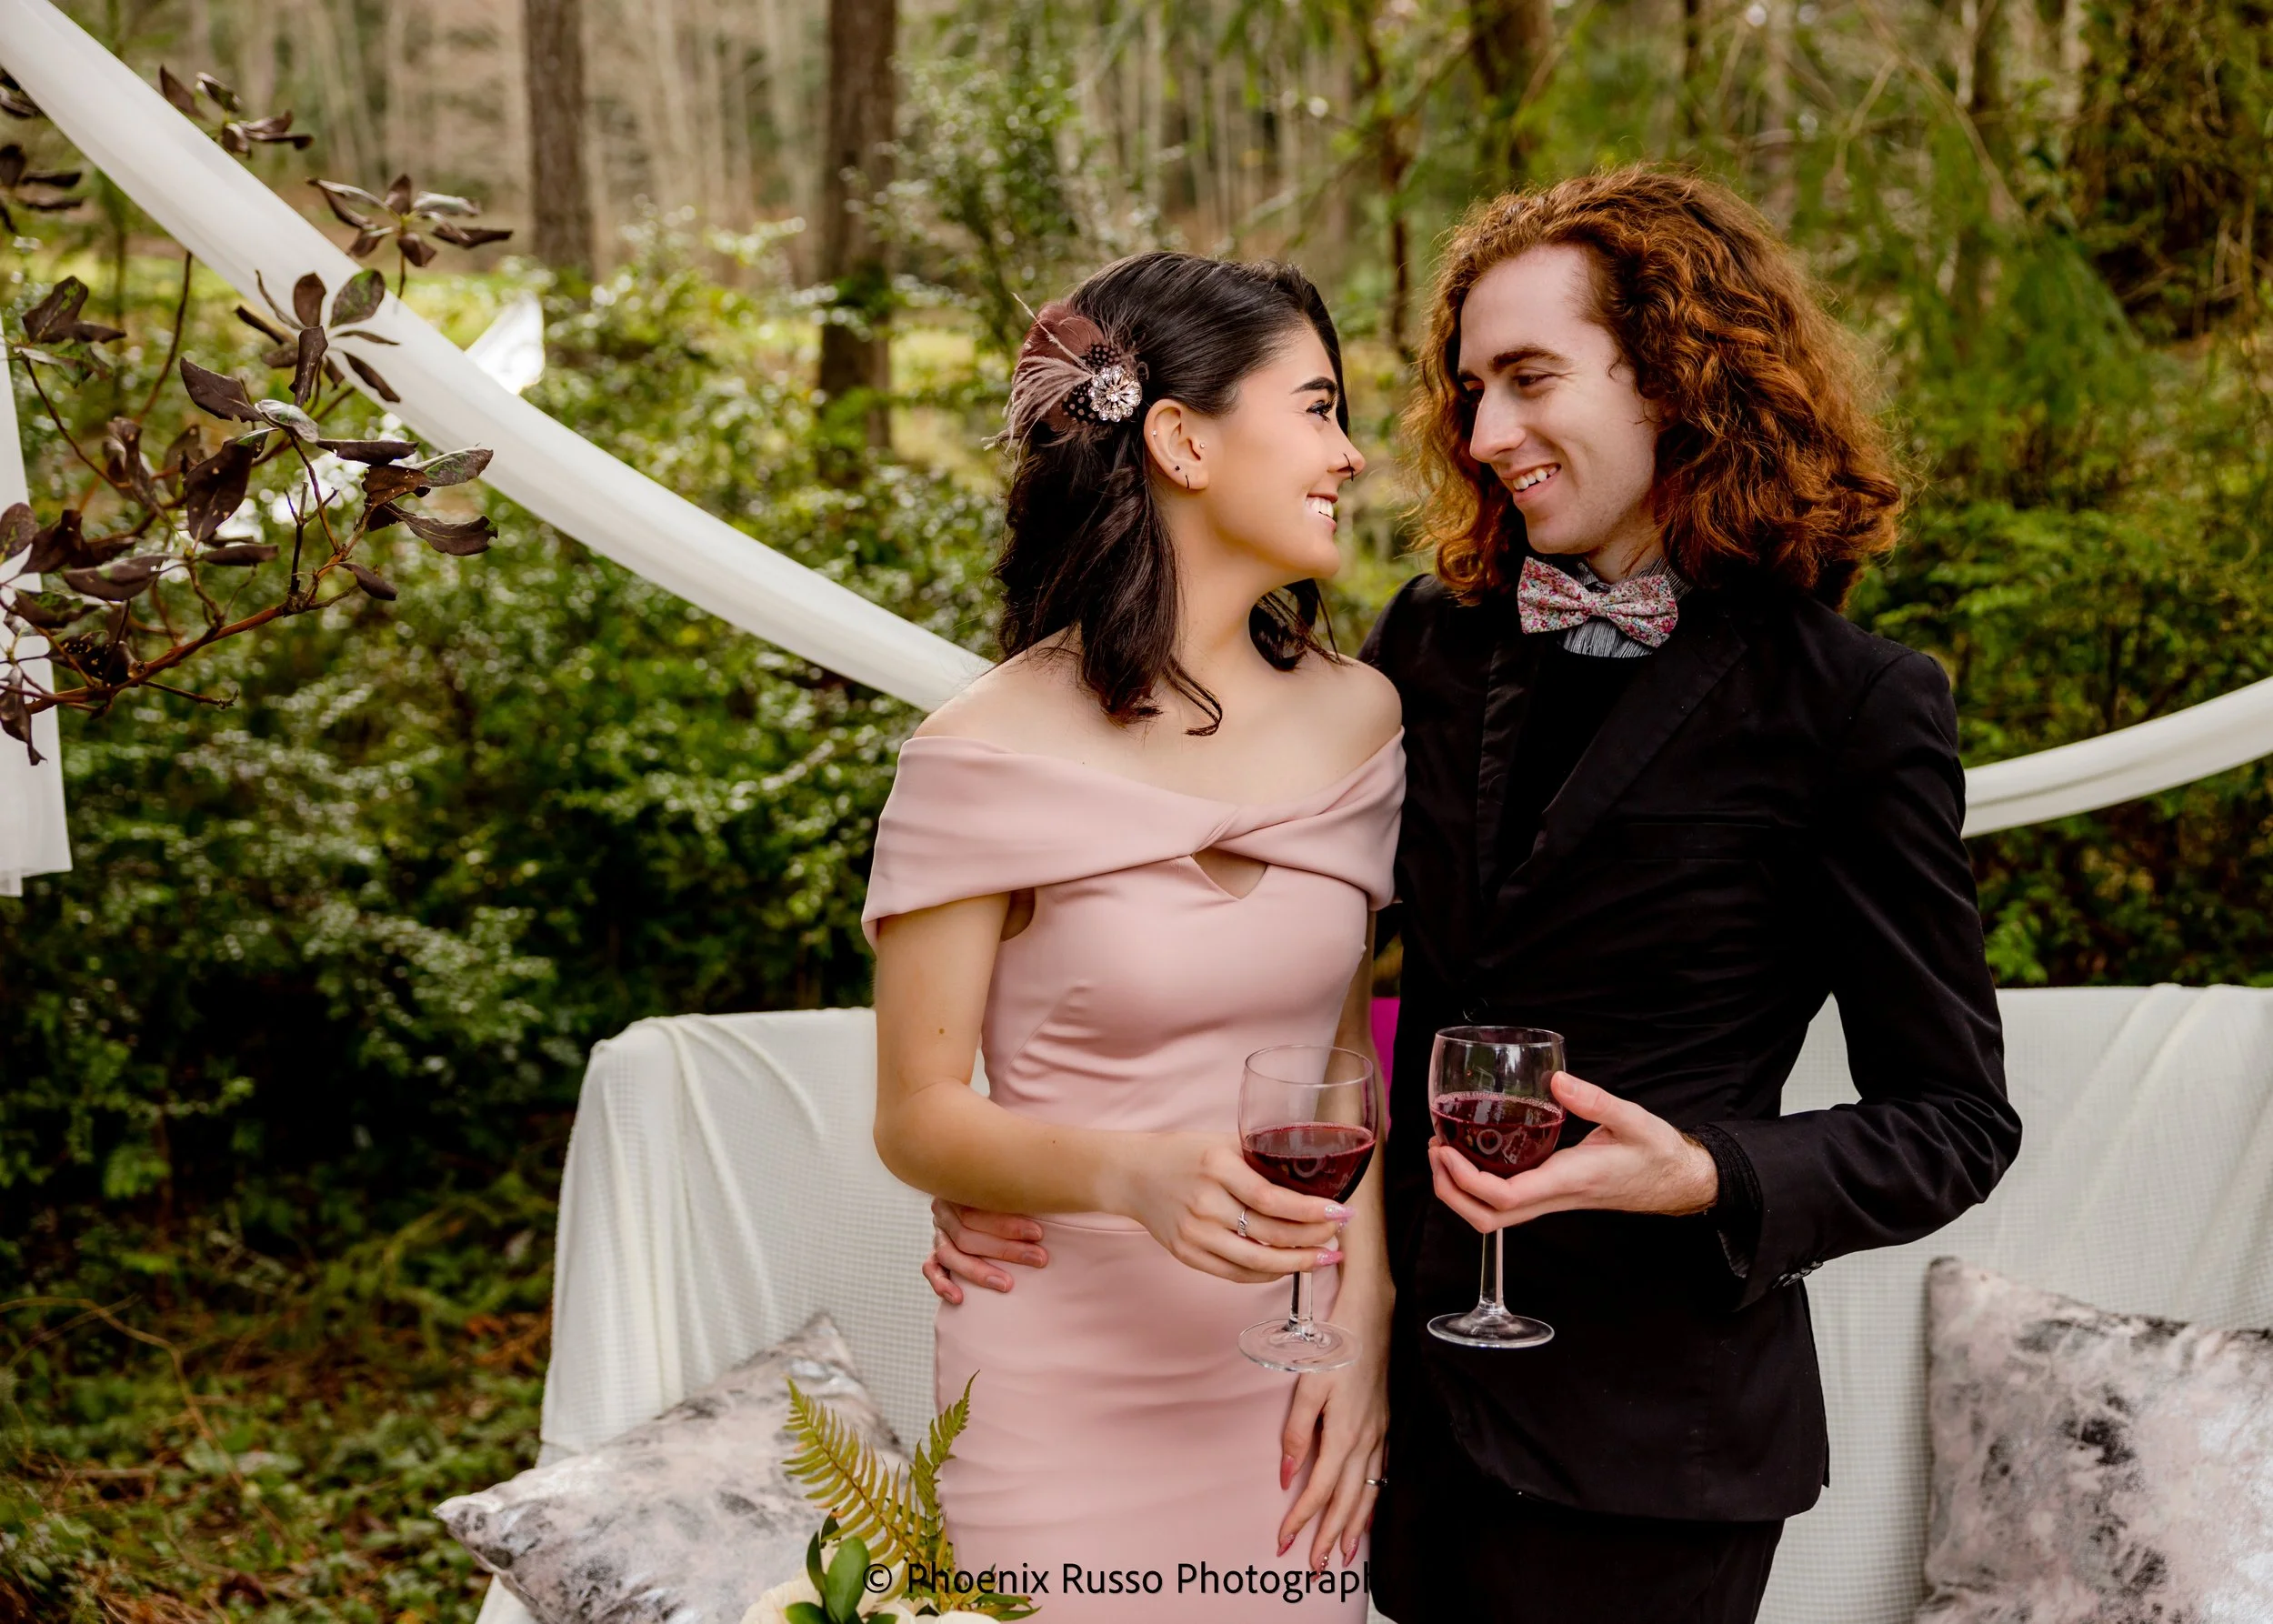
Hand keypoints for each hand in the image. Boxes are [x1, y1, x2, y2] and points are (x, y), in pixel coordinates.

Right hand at [922, 1199, 1049, 1304]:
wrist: (978, 1201)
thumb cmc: (1008, 1194)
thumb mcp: (1009, 1186)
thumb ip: (1020, 1190)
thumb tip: (1052, 1192)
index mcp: (959, 1191)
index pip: (978, 1210)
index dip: (1008, 1224)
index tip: (1038, 1233)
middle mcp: (944, 1212)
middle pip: (967, 1235)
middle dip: (1005, 1249)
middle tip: (1038, 1258)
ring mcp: (938, 1234)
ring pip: (950, 1255)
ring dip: (979, 1272)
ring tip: (1007, 1285)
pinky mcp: (934, 1255)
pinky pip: (931, 1270)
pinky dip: (942, 1284)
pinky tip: (959, 1298)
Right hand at [1110, 1132, 1347, 1283]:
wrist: (1132, 1174)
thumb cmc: (1183, 1154)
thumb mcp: (1223, 1143)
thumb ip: (1261, 1158)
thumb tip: (1313, 1179)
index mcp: (1217, 1166)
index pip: (1273, 1199)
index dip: (1311, 1211)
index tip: (1340, 1213)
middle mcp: (1205, 1203)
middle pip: (1270, 1234)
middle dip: (1313, 1239)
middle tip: (1337, 1235)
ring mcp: (1194, 1234)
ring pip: (1257, 1262)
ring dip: (1298, 1263)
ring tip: (1323, 1258)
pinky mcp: (1187, 1255)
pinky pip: (1236, 1274)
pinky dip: (1268, 1274)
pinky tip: (1288, 1266)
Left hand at [1274, 1312, 1388, 1571]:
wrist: (1371, 1318)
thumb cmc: (1335, 1345)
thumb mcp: (1306, 1385)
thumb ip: (1296, 1433)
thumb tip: (1285, 1476)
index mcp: (1343, 1433)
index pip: (1319, 1490)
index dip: (1302, 1519)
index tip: (1285, 1540)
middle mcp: (1365, 1440)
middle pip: (1346, 1502)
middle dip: (1328, 1537)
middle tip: (1313, 1566)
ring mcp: (1379, 1434)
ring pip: (1367, 1493)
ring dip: (1353, 1528)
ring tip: (1341, 1555)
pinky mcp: (1385, 1426)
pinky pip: (1380, 1474)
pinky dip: (1372, 1500)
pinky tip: (1366, 1511)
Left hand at [1429, 1071, 1717, 1232]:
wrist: (1677, 1180)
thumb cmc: (1656, 1152)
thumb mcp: (1632, 1118)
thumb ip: (1595, 1100)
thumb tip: (1556, 1080)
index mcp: (1569, 1180)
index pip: (1505, 1197)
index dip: (1465, 1180)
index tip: (1445, 1150)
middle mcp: (1555, 1197)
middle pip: (1488, 1219)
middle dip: (1450, 1192)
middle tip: (1436, 1150)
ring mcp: (1552, 1200)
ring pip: (1494, 1217)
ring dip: (1460, 1192)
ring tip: (1445, 1151)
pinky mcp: (1553, 1194)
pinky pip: (1506, 1203)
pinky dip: (1478, 1186)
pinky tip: (1474, 1153)